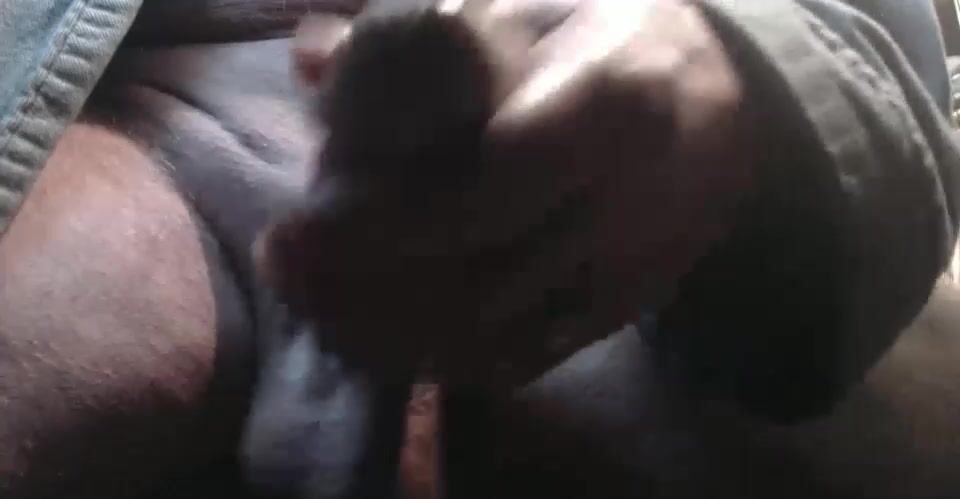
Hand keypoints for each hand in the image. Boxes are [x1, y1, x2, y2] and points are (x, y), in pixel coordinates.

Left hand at [258, 0, 755, 386]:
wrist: (730, 104)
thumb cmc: (619, 32)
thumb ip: (427, 21)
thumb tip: (315, 58)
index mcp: (613, 104)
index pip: (492, 191)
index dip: (390, 223)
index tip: (305, 220)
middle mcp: (630, 202)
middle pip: (481, 281)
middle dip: (365, 283)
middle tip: (282, 258)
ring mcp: (631, 270)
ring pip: (497, 337)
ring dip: (387, 329)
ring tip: (310, 296)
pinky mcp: (624, 308)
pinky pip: (526, 358)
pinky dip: (440, 357)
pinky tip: (378, 332)